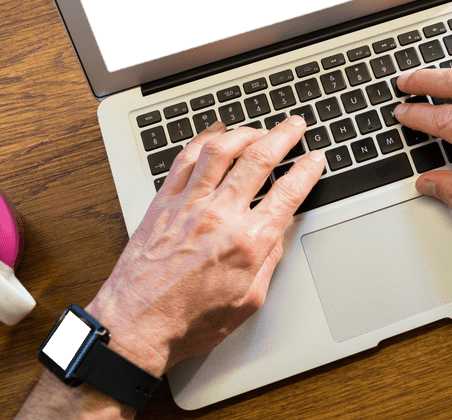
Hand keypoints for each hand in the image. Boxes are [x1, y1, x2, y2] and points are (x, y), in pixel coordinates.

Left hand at [85, 116, 324, 376]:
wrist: (136, 326)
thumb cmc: (188, 321)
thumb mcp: (248, 300)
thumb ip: (268, 261)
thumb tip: (277, 234)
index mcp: (247, 242)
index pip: (288, 193)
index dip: (307, 170)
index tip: (314, 159)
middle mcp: (219, 216)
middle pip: (259, 158)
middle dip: (284, 136)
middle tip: (295, 125)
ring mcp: (189, 204)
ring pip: (222, 149)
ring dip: (245, 132)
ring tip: (258, 129)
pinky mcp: (163, 202)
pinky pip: (185, 158)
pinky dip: (203, 138)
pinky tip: (214, 131)